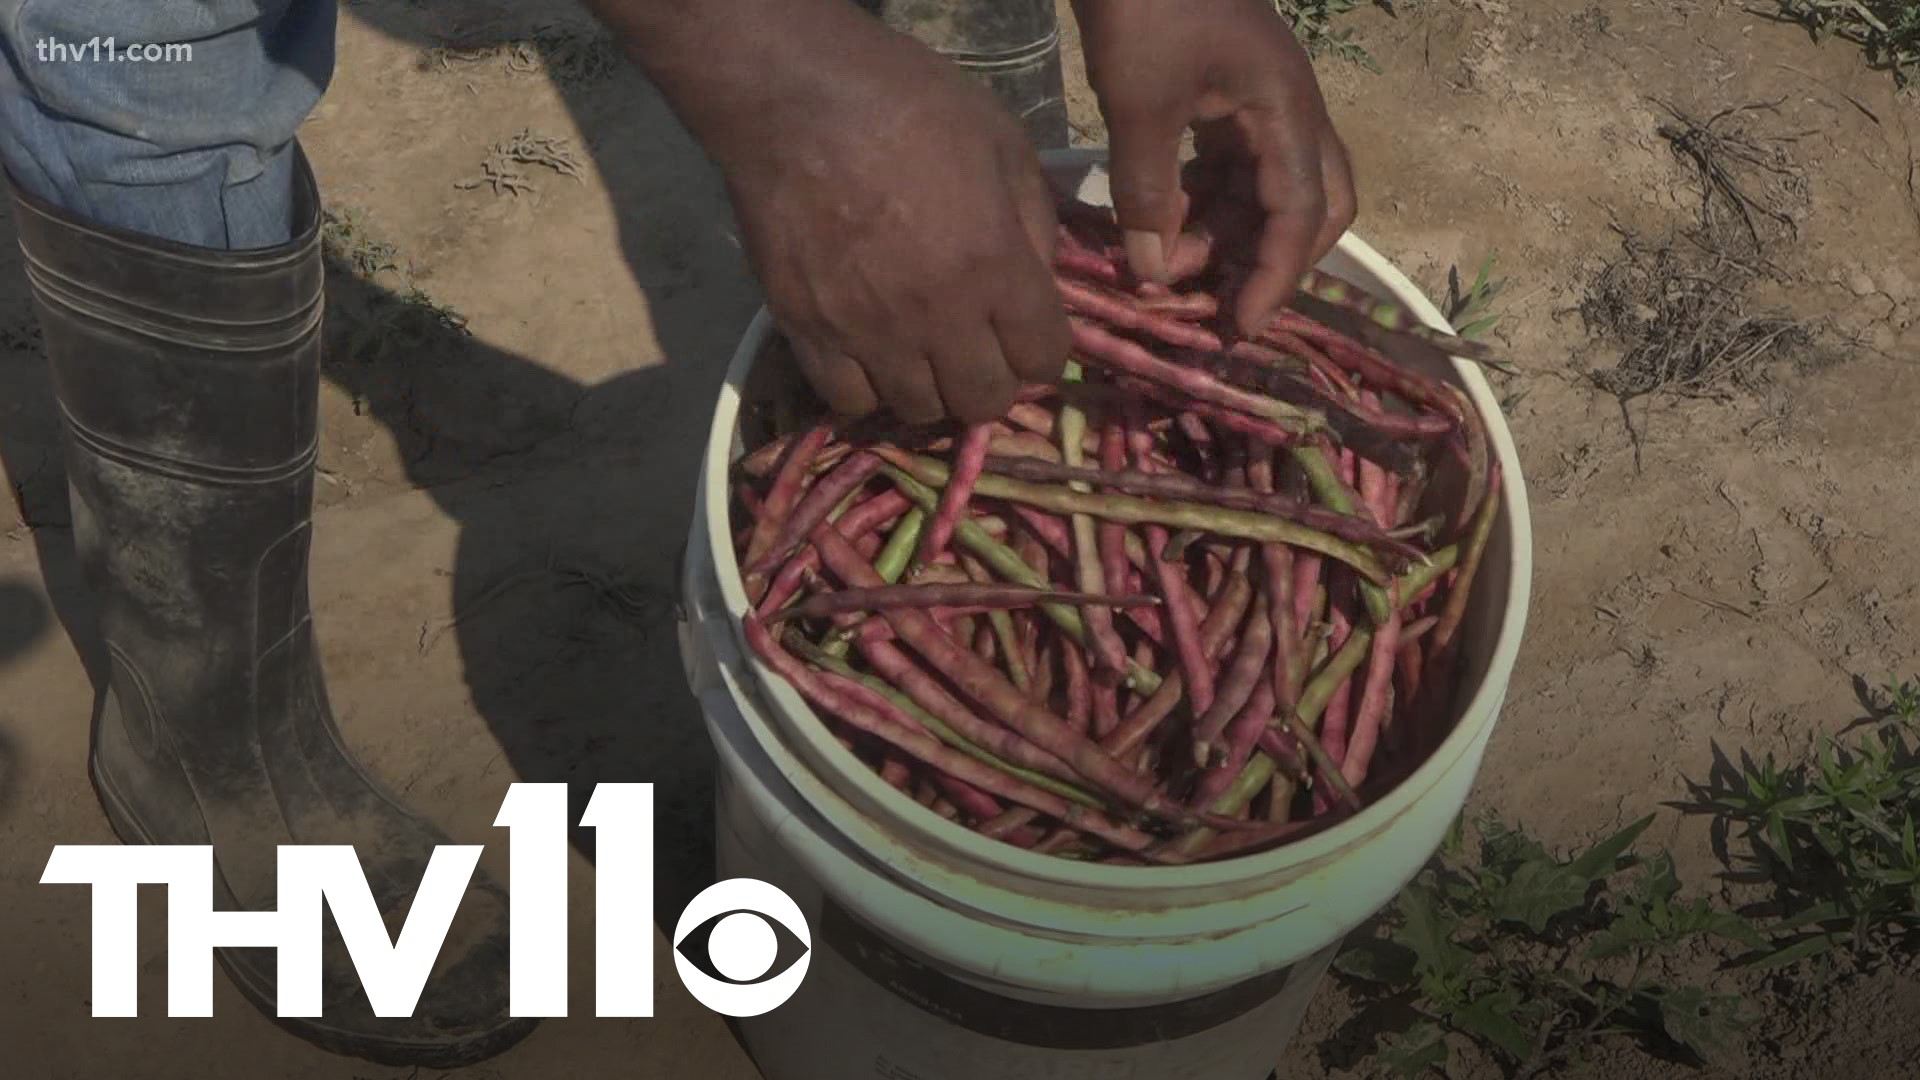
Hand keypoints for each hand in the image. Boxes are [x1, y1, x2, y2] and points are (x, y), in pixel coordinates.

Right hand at [701, 13, 1069, 423]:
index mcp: (992, 265)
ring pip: (919, 410)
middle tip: (979, 346)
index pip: (1044, 359)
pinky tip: (869, 352)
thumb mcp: (1001, 141)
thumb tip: (1042, 281)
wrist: (792, 97)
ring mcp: (867, 331)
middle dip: (993, 379)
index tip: (1029, 332)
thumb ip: (1034, 221)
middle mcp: (935, 315)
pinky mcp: (807, 332)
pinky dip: (868, 387)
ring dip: (931, 386)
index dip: (1044, 350)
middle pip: (984, 401)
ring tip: (922, 349)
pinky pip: (849, 400)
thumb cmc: (906, 103)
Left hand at [1071, 0, 1356, 333]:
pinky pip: (1232, 169)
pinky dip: (1206, 205)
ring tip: (1168, 267)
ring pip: (1268, 191)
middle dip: (1272, 260)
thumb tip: (1152, 274)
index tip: (1241, 325)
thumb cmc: (1144, 8)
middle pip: (1313, 204)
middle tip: (1222, 304)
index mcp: (1286, 108)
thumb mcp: (1140, 105)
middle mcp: (1288, 110)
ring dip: (1230, 237)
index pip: (1303, 212)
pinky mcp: (1227, 99)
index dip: (1276, 276)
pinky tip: (1162, 228)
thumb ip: (1148, 193)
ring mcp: (1260, 103)